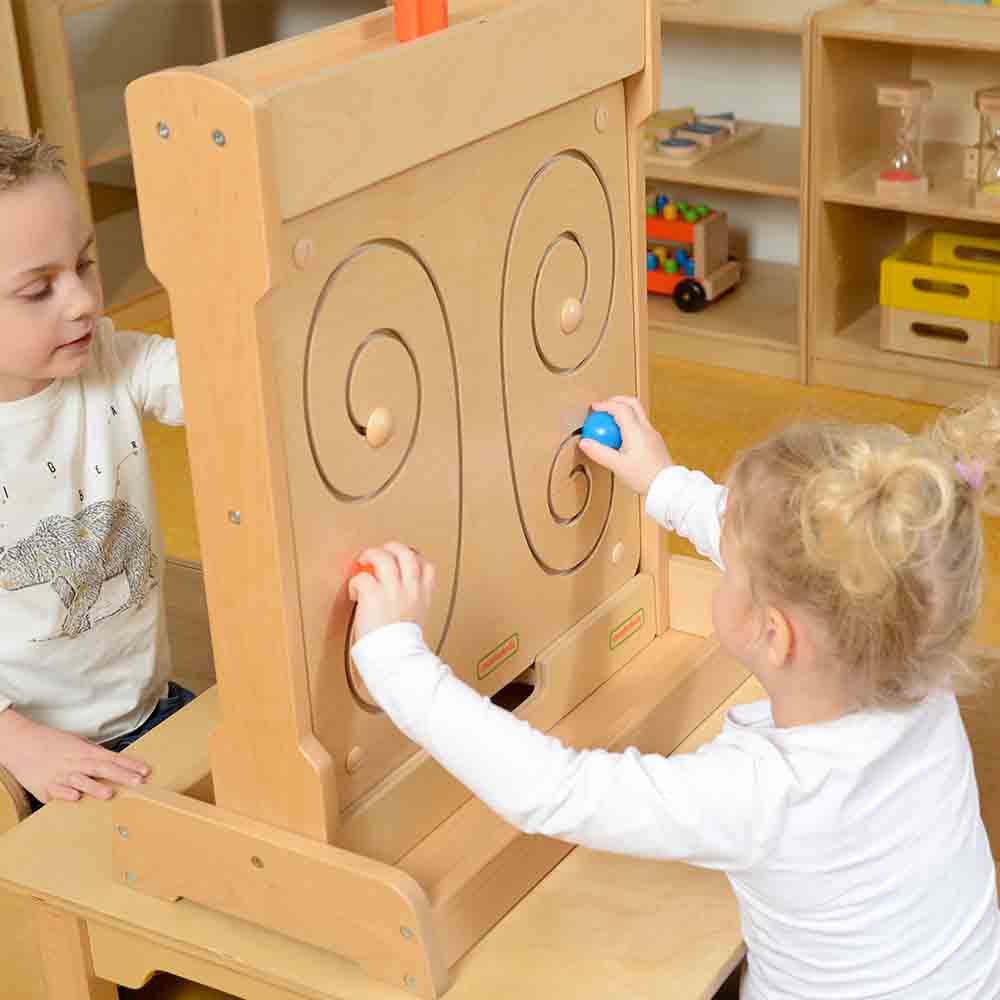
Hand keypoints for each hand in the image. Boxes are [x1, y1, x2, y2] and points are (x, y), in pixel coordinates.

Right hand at [0, 709, 149, 803]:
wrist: (21, 743)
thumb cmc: (51, 743)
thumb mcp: (77, 743)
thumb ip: (94, 753)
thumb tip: (114, 761)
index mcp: (86, 752)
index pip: (113, 758)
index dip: (130, 765)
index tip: (145, 771)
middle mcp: (76, 763)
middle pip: (102, 769)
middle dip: (122, 776)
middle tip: (138, 782)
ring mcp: (60, 776)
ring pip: (81, 782)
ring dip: (95, 788)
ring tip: (109, 794)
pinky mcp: (45, 788)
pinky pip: (57, 792)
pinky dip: (65, 794)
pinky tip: (75, 798)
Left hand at [348, 542, 434, 639]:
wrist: (395, 657)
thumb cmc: (401, 644)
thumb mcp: (415, 618)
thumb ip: (409, 600)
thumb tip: (396, 592)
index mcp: (423, 596)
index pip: (427, 566)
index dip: (414, 558)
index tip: (403, 560)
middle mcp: (410, 589)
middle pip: (406, 553)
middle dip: (392, 548)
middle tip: (381, 553)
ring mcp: (392, 591)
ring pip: (384, 557)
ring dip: (372, 555)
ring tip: (364, 562)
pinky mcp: (373, 595)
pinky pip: (362, 577)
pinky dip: (355, 582)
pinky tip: (354, 592)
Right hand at [578, 396, 672, 494]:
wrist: (667, 486)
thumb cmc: (644, 476)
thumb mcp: (617, 465)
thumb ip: (599, 453)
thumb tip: (584, 442)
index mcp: (636, 430)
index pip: (620, 408)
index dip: (605, 405)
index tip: (594, 408)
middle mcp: (646, 428)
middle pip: (632, 403)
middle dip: (616, 400)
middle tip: (604, 407)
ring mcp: (652, 434)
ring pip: (638, 413)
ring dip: (624, 411)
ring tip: (610, 422)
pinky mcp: (655, 442)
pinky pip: (641, 425)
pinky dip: (629, 423)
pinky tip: (622, 437)